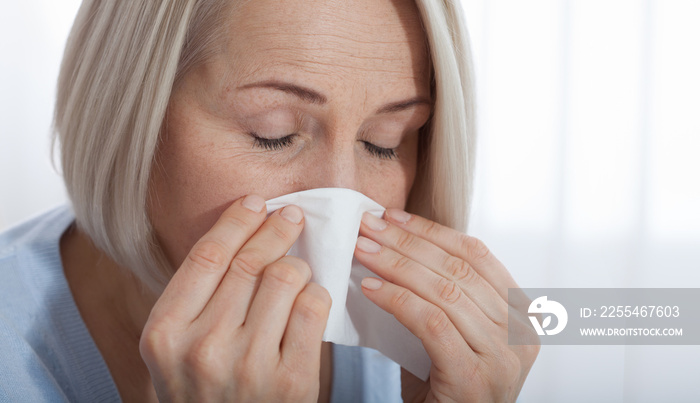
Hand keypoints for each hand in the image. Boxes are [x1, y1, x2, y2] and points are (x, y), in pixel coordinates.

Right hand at [140, 195, 330, 401]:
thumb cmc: (205, 390)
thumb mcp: (177, 347)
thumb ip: (197, 297)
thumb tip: (243, 230)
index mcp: (164, 333)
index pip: (206, 256)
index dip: (236, 221)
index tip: (256, 203)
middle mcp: (201, 348)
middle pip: (249, 262)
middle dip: (276, 228)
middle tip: (292, 216)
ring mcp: (248, 366)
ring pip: (285, 277)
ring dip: (297, 265)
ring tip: (297, 270)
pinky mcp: (290, 381)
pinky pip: (312, 306)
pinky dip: (316, 293)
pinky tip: (309, 298)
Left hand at [355, 209, 539, 401]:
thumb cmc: (447, 386)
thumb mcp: (457, 333)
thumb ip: (444, 294)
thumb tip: (395, 244)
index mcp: (521, 314)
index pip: (476, 255)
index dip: (431, 231)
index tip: (392, 217)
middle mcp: (521, 332)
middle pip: (459, 268)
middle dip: (406, 243)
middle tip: (367, 226)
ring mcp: (503, 356)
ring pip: (445, 291)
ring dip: (395, 265)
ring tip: (361, 251)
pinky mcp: (475, 377)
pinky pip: (431, 323)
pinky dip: (397, 300)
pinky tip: (370, 289)